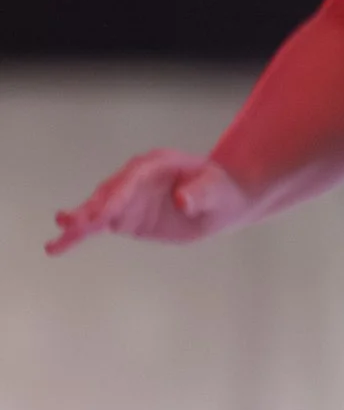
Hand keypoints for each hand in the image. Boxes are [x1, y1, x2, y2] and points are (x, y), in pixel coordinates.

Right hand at [48, 149, 248, 253]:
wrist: (220, 200)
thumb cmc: (219, 190)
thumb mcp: (215, 190)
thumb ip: (199, 194)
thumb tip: (182, 200)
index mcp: (155, 165)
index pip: (131, 181)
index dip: (115, 198)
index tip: (100, 216)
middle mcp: (135, 179)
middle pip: (108, 194)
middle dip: (89, 210)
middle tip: (68, 224)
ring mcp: (127, 198)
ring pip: (98, 210)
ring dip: (79, 224)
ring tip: (57, 242)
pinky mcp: (125, 216)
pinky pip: (99, 224)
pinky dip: (81, 233)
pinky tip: (59, 244)